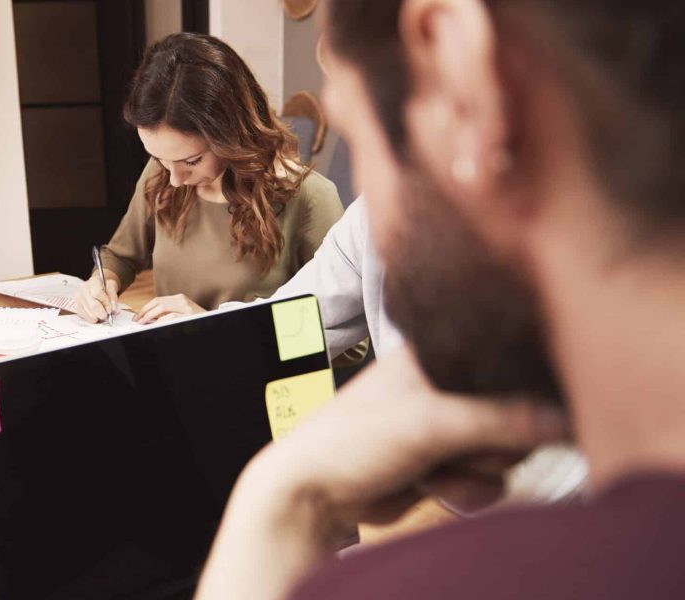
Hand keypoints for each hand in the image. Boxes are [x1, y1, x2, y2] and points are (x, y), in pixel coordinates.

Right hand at [74, 270, 119, 322]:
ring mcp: (79, 296)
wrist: (97, 286)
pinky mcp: (76, 304)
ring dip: (96, 316)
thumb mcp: (112, 287)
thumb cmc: (105, 287)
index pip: (97, 293)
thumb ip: (113, 298)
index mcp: (94, 281)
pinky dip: (90, 318)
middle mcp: (84, 288)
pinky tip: (95, 318)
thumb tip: (113, 310)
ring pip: (87, 310)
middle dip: (101, 313)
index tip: (110, 310)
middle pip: (92, 304)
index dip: (105, 303)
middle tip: (106, 316)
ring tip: (101, 317)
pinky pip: (82, 314)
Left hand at [134, 294, 203, 323]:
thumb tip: (149, 319)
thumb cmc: (195, 319)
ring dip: (150, 316)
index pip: (158, 300)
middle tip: (137, 321)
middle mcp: (182, 300)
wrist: (212, 321)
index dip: (145, 308)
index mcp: (179, 298)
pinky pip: (171, 317)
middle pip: (158, 303)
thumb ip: (168, 312)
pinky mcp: (189, 315)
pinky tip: (155, 326)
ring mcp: (186, 307)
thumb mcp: (182, 313)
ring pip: (162, 308)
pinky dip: (160, 321)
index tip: (138, 316)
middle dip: (145, 312)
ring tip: (143, 324)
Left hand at [196, 349, 569, 599]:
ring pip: (508, 450)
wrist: (313, 494)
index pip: (507, 357)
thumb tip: (566, 419)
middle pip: (520, 410)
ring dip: (473, 470)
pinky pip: (490, 479)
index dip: (519, 386)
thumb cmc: (350, 440)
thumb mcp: (429, 422)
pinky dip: (465, 490)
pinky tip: (428, 484)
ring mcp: (450, 423)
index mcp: (437, 350)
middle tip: (452, 443)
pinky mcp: (448, 460)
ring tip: (429, 465)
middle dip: (492, 441)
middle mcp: (447, 382)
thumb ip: (501, 418)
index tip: (508, 412)